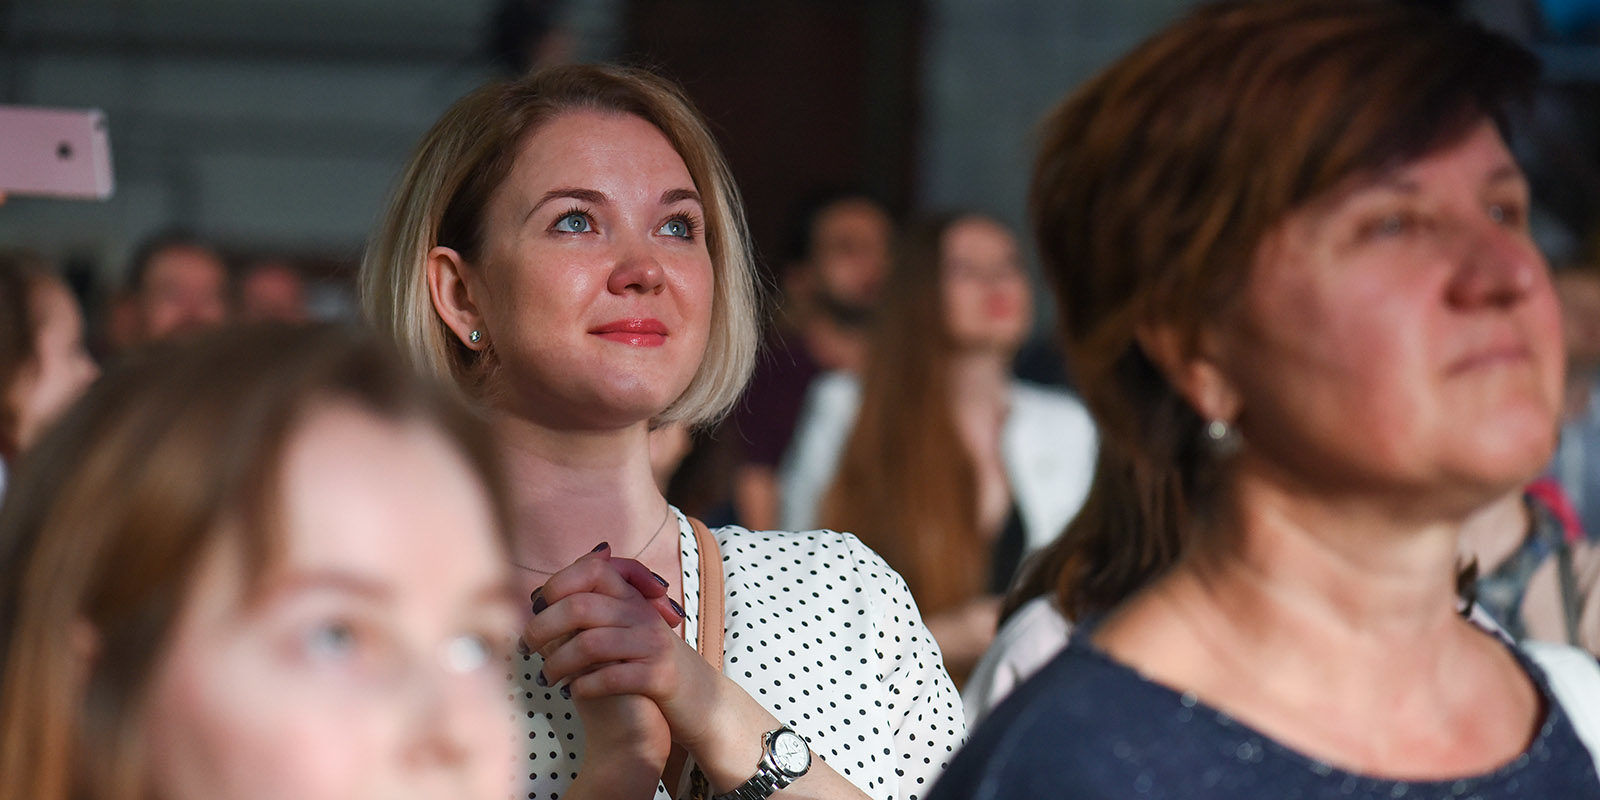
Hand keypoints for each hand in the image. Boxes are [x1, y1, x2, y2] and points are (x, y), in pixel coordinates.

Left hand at [523, 546, 684, 786]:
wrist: (699, 699)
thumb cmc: (647, 663)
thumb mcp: (624, 627)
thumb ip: (590, 607)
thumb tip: (536, 595)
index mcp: (631, 598)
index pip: (592, 570)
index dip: (558, 584)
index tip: (537, 608)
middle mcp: (643, 614)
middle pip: (580, 608)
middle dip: (543, 628)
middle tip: (528, 647)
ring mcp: (653, 645)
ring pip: (590, 644)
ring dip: (558, 663)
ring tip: (547, 677)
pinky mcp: (659, 677)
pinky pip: (611, 677)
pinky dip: (584, 685)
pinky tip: (575, 691)